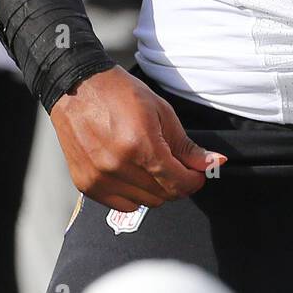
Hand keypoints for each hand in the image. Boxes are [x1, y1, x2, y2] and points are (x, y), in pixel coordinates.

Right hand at [50, 65, 225, 210]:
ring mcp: (100, 178)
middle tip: (175, 164)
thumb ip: (187, 146)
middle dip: (177, 183)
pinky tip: (133, 172)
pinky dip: (134, 194)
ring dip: (156, 189)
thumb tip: (215, 163)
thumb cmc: (120, 94)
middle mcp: (118, 167)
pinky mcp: (86, 185)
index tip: (198, 173)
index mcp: (140, 146)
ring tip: (151, 164)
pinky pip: (122, 204)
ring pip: (145, 203)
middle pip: (163, 195)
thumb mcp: (162, 112)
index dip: (194, 181)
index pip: (178, 183)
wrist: (78, 88)